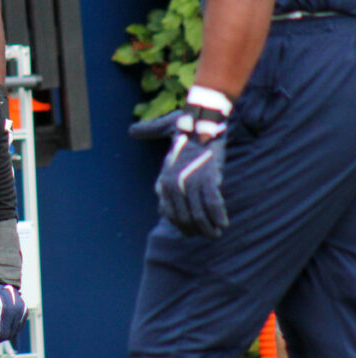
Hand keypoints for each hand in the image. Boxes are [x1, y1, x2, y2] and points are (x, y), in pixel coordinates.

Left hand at [0, 282, 26, 344]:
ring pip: (14, 332)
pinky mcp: (25, 312)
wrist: (0, 280)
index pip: (2, 334)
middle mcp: (18, 312)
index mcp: (7, 310)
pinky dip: (10, 327)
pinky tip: (2, 321)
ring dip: (4, 332)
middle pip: (9, 335)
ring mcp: (23, 312)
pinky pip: (18, 326)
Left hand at [129, 93, 230, 237]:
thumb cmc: (183, 131)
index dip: (181, 225)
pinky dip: (218, 216)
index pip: (169, 213)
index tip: (190, 231)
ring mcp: (191, 183)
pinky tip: (224, 223)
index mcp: (163, 181)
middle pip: (184, 218)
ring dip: (208, 228)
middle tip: (207, 235)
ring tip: (216, 233)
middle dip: (196, 230)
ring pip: (199, 215)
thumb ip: (148, 137)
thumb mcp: (161, 140)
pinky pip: (213, 205)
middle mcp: (174, 185)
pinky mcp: (209, 179)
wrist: (200, 122)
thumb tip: (134, 134)